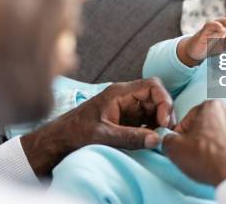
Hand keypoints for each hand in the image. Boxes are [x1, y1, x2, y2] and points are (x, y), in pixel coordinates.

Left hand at [21, 78, 174, 174]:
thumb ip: (130, 137)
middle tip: (166, 132)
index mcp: (119, 92)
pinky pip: (147, 119)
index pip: (152, 85)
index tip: (164, 121)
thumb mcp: (103, 135)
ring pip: (153, 109)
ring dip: (160, 122)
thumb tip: (156, 139)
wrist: (60, 139)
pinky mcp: (126, 119)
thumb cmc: (76, 132)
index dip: (164, 100)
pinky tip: (151, 140)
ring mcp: (127, 108)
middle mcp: (126, 97)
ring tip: (160, 138)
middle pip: (156, 97)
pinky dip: (153, 128)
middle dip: (165, 113)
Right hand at [163, 100, 225, 185]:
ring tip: (214, 161)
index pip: (190, 118)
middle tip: (198, 155)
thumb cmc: (208, 160)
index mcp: (211, 107)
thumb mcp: (175, 148)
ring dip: (220, 144)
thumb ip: (168, 138)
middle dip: (203, 137)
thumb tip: (170, 139)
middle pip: (210, 124)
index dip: (183, 134)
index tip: (183, 146)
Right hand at [177, 16, 225, 66]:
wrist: (194, 51)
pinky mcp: (203, 32)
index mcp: (222, 26)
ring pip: (220, 21)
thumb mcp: (222, 45)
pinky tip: (224, 31)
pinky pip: (210, 27)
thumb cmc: (209, 46)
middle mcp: (216, 25)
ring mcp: (209, 28)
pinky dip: (217, 28)